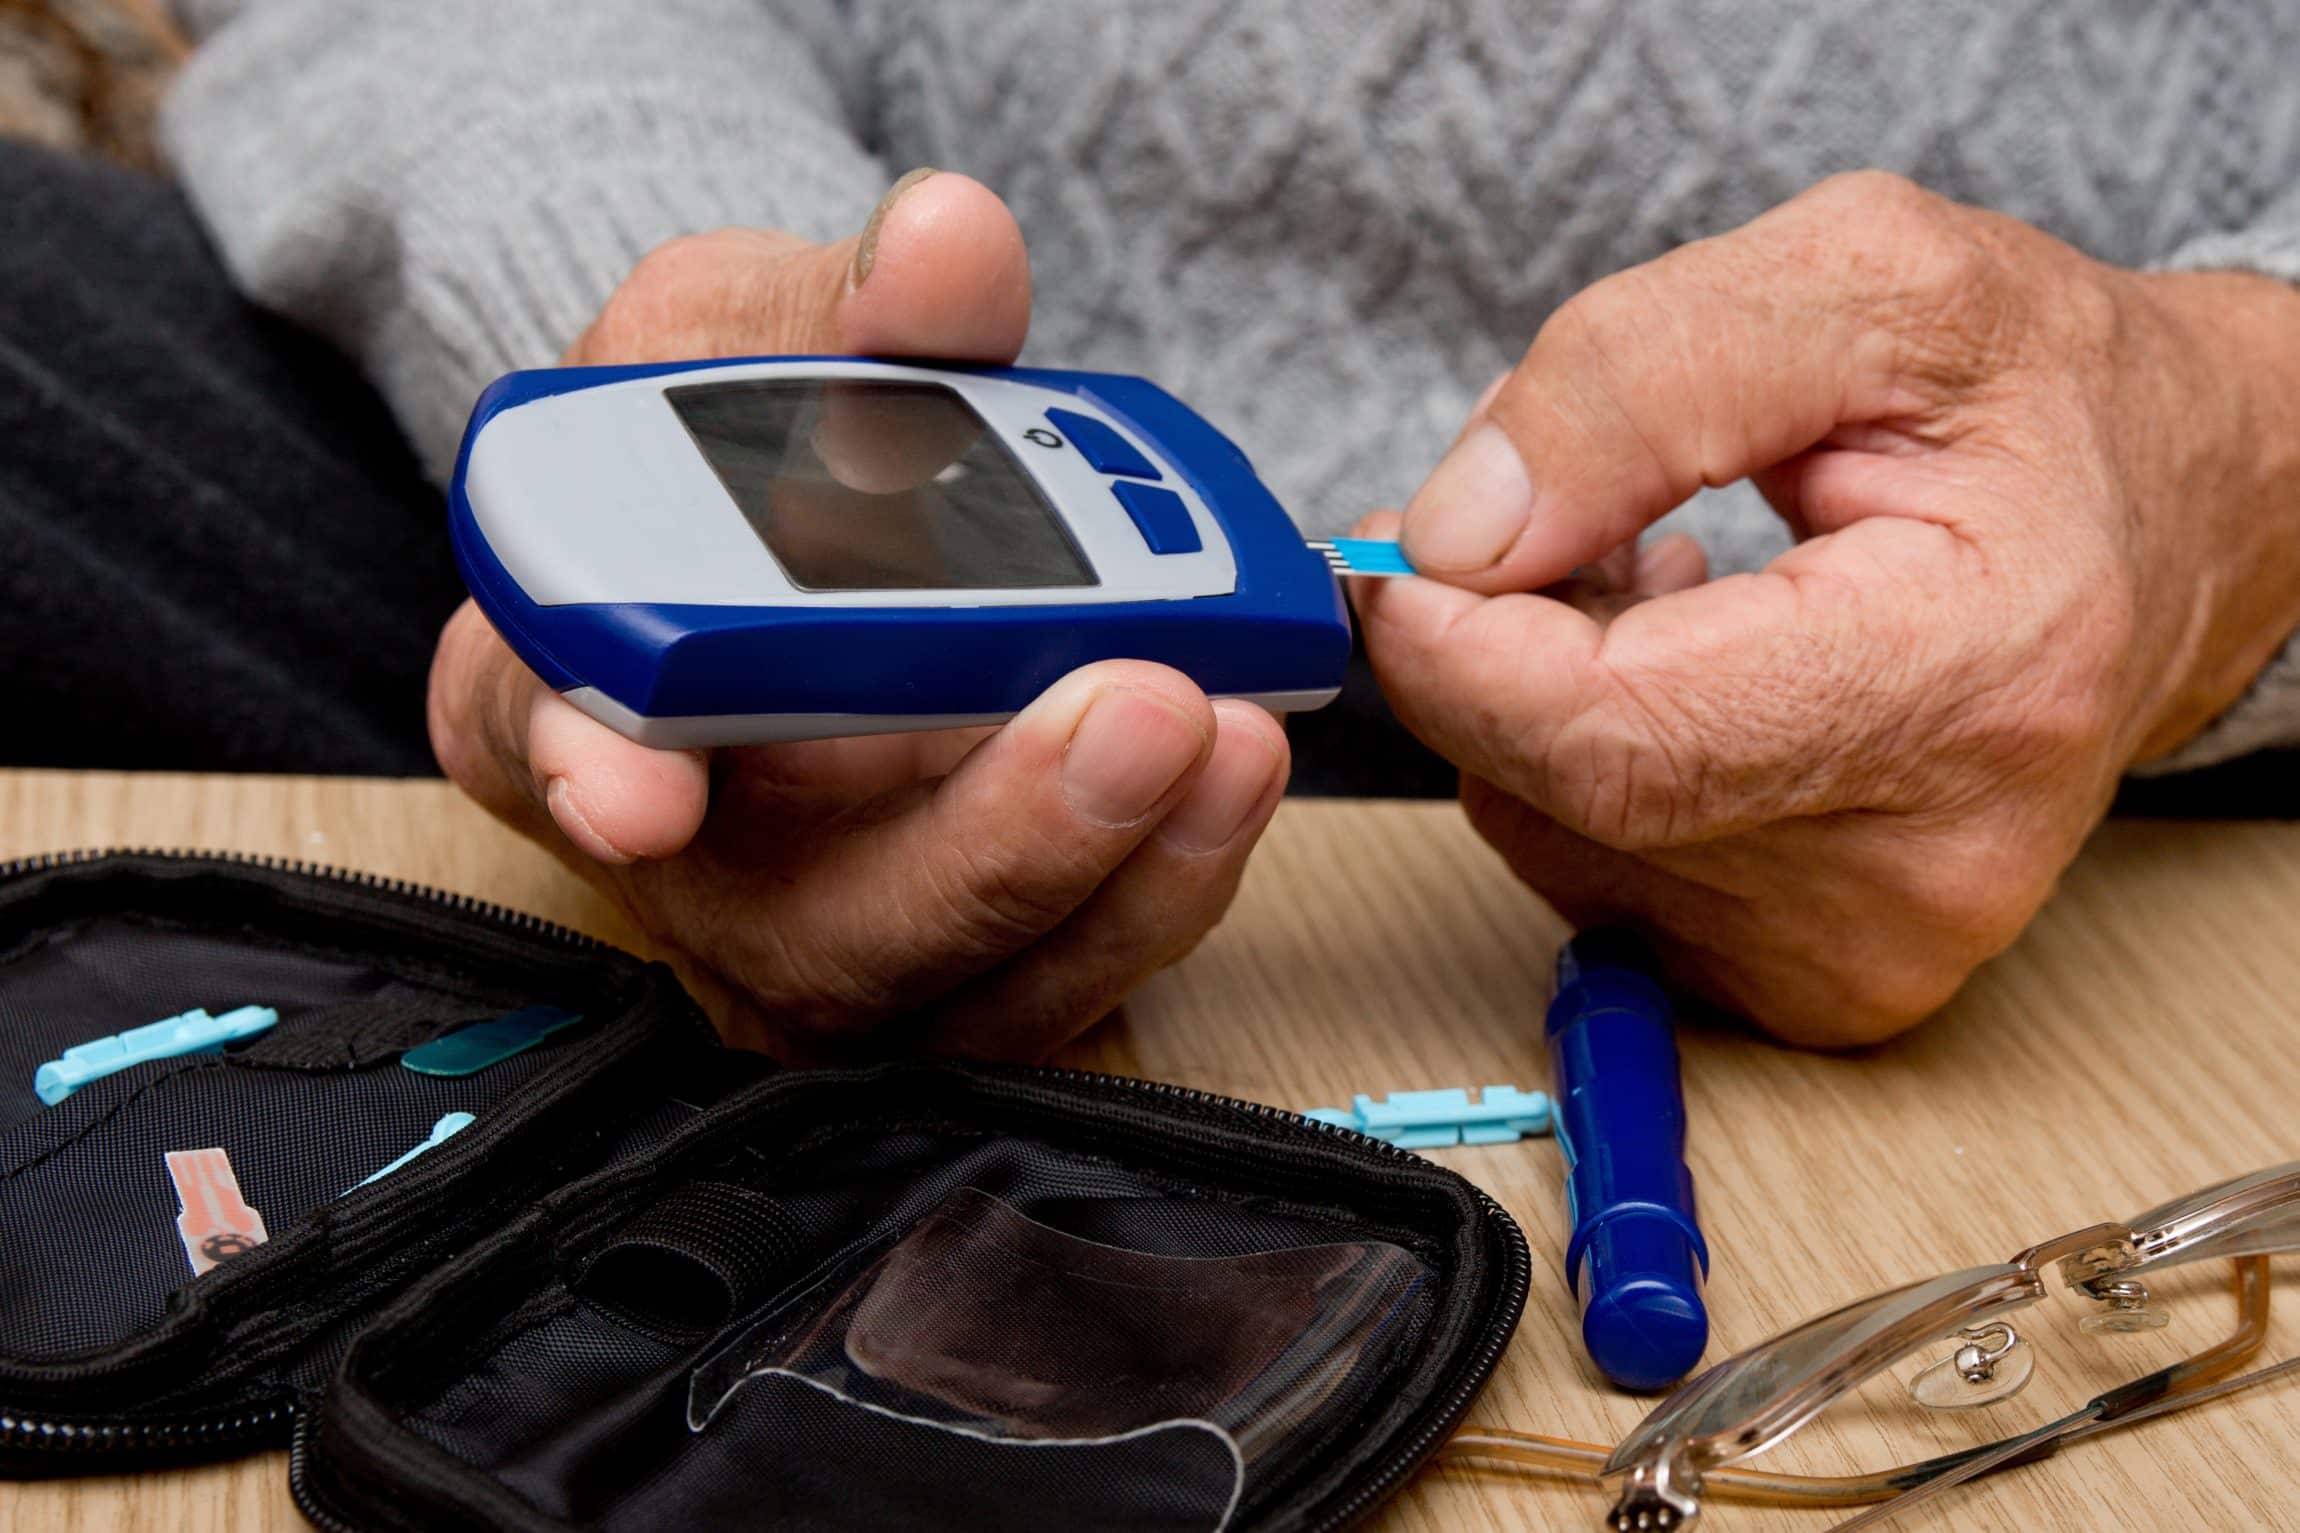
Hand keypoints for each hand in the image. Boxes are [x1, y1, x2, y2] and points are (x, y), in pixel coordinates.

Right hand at [429, 171, 1289, 1059]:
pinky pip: (1065, 975)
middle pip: (807, 926)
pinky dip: (1161, 886)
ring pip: (960, 989)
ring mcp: (837, 933)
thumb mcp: (763, 329)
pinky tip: (1237, 775)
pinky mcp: (969, 957)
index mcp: (560, 684)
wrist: (829, 523)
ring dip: (1112, 878)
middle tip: (1130, 709)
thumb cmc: (750, 439)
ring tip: (1231, 735)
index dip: (586, 771)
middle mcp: (695, 859)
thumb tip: (950, 246)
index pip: (538, 742)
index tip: (639, 789)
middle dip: (983, 841)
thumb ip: (846, 305)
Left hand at [1357, 172, 2299, 1045]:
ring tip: (1664, 575)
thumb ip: (1642, 377)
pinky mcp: (1821, 987)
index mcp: (1972, 679)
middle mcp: (1927, 869)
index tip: (1393, 553)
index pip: (1614, 733)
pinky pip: (1591, 870)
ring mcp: (1872, 953)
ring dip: (1541, 694)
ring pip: (1549, 832)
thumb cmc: (2036, 400)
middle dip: (1487, 646)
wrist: (2167, 527)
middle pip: (1560, 793)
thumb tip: (1457, 531)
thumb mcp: (1866, 283)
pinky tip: (1681, 668)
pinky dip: (1583, 762)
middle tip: (1535, 517)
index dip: (1455, 644)